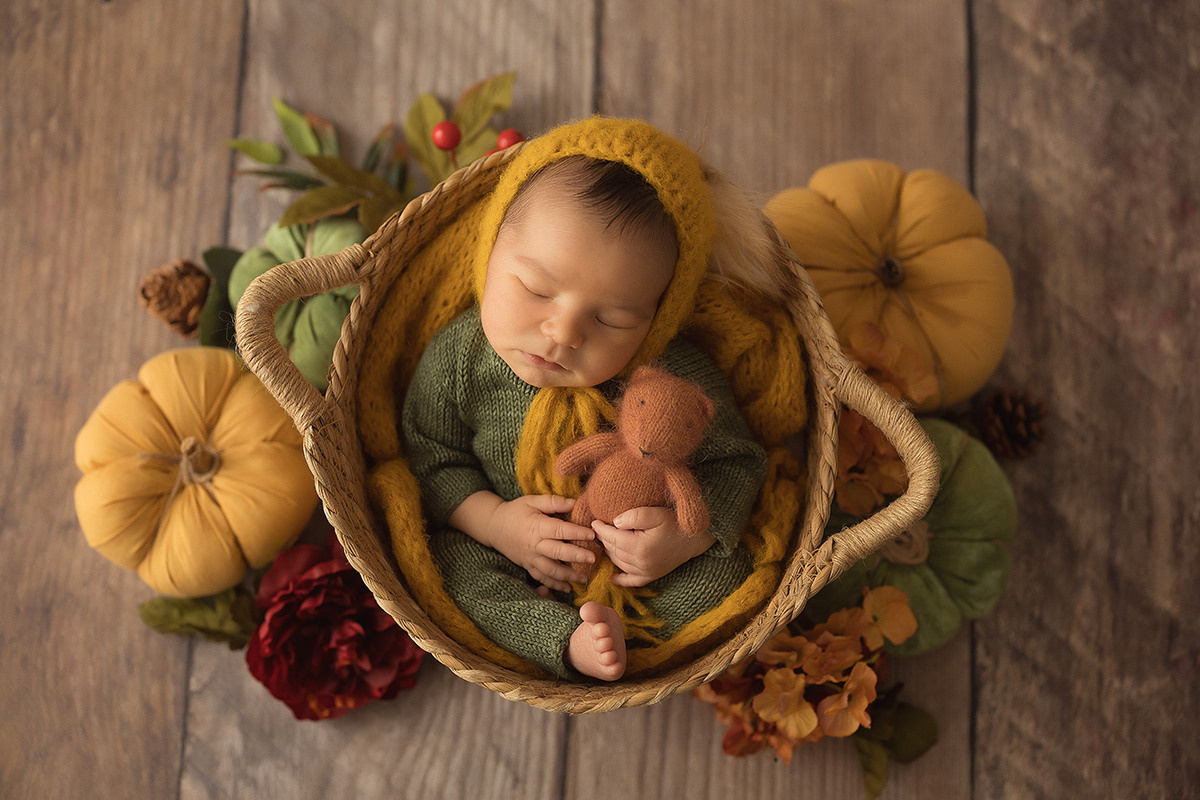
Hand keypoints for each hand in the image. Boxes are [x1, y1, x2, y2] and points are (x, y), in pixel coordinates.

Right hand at [450, 492, 596, 592]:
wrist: (493, 526)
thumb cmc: (516, 511)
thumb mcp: (532, 501)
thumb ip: (553, 502)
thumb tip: (574, 502)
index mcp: (537, 526)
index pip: (559, 530)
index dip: (576, 532)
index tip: (592, 534)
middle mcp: (534, 544)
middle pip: (557, 552)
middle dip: (576, 556)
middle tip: (593, 558)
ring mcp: (530, 558)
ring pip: (550, 570)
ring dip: (568, 575)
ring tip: (584, 577)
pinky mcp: (528, 566)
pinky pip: (541, 578)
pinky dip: (554, 585)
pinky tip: (568, 588)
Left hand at [591, 507, 715, 586]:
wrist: (696, 538)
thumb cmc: (675, 522)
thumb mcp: (656, 513)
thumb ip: (634, 515)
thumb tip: (615, 522)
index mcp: (640, 547)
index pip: (612, 537)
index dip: (600, 528)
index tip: (593, 520)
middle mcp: (641, 564)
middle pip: (613, 550)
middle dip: (603, 539)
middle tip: (597, 529)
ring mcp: (646, 572)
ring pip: (618, 563)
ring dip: (609, 552)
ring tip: (604, 541)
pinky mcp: (651, 576)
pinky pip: (630, 581)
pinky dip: (619, 579)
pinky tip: (611, 577)